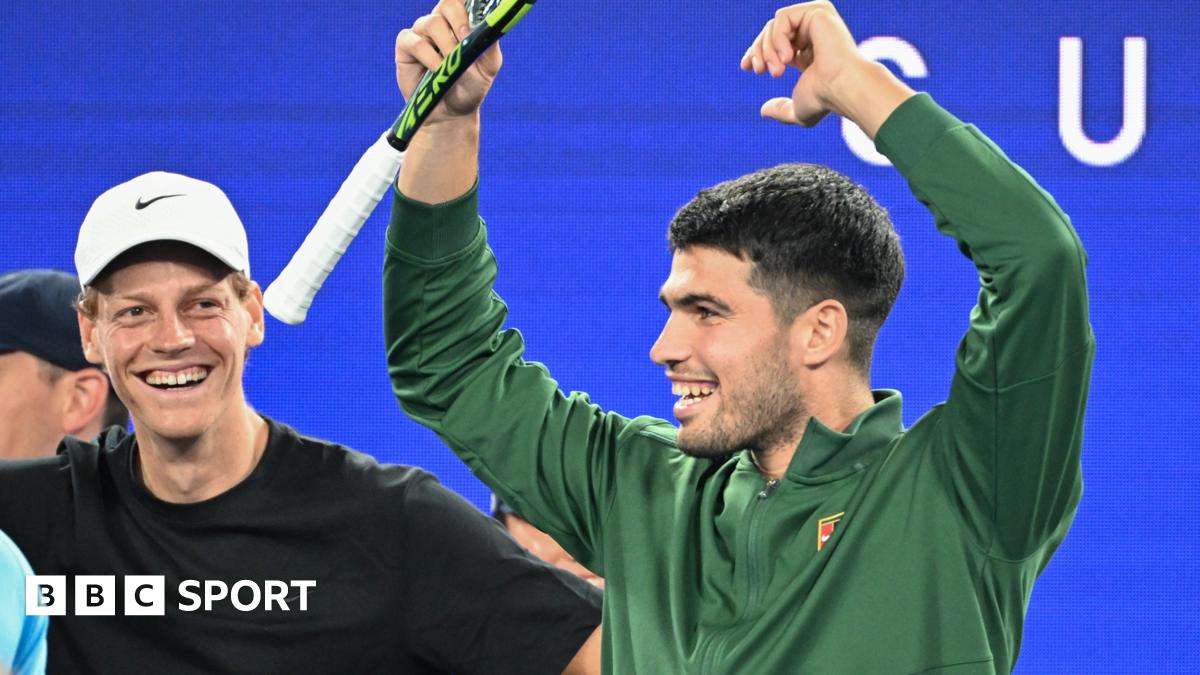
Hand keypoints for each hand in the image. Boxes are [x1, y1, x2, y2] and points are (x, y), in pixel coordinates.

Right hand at [395, 0, 501, 125]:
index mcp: (461, 20)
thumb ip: (490, 45)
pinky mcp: (405, 45)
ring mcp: (421, 31)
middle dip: (459, 21)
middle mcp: (440, 21)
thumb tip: (489, 26)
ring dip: (446, 45)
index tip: (476, 23)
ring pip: (432, 23)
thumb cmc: (471, 86)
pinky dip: (429, 57)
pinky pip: (415, 42)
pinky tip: (438, 71)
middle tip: (466, 41)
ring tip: (452, 65)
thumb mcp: (488, 67)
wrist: (451, 112)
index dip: (468, 4)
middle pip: (447, 3)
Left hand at [741, 1, 910, 134]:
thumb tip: (763, 111)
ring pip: (774, 25)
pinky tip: (787, 58)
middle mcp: (813, 32)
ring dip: (768, 50)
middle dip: (758, 51)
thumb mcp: (798, 110)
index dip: (756, 51)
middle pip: (771, 31)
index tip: (744, 66)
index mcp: (808, 51)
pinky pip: (782, 18)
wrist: (842, 88)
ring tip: (777, 71)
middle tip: (758, 71)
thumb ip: (782, 111)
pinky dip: (778, 39)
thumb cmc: (825, 100)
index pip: (776, 42)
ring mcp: (816, 19)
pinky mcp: (817, 11)